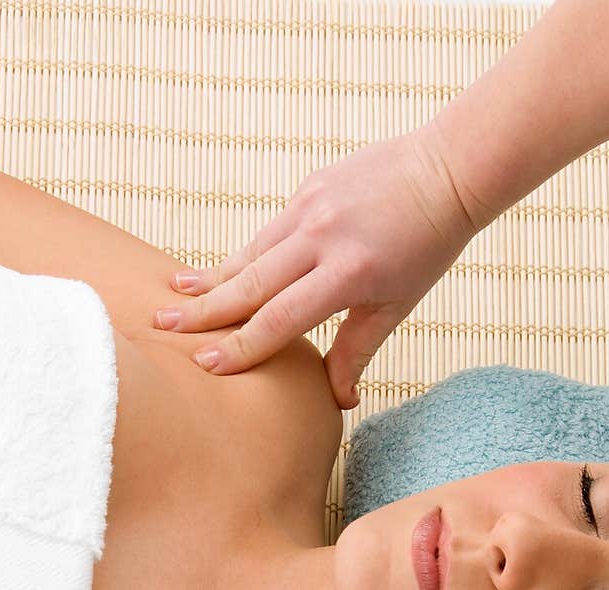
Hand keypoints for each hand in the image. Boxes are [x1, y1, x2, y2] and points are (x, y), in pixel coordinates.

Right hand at [154, 128, 477, 410]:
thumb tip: (338, 400)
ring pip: (251, 253)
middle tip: (161, 328)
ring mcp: (311, 207)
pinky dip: (243, 256)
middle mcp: (321, 238)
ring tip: (174, 295)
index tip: (206, 364)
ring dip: (211, 278)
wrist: (447, 171)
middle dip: (204, 310)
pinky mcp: (308, 188)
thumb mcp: (396, 307)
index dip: (241, 346)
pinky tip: (216, 270)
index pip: (279, 319)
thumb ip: (357, 350)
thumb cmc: (426, 247)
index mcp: (347, 274)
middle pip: (249, 284)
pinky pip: (268, 232)